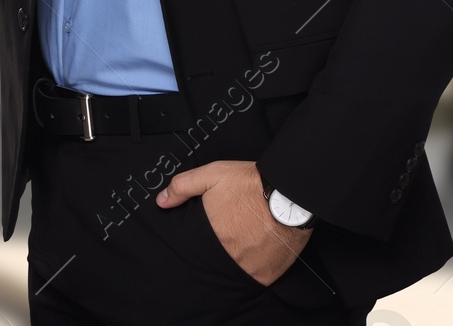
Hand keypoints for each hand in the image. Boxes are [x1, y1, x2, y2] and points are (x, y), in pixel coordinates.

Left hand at [155, 160, 311, 285]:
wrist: (291, 193)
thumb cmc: (252, 183)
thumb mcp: (213, 174)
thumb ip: (183, 186)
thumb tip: (161, 201)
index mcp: (211, 236)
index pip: (197, 247)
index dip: (204, 237)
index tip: (214, 227)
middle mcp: (228, 255)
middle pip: (216, 257)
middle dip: (220, 246)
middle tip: (232, 231)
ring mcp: (248, 268)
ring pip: (235, 268)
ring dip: (237, 257)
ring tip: (246, 238)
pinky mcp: (267, 274)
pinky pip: (255, 276)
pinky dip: (254, 266)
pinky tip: (258, 248)